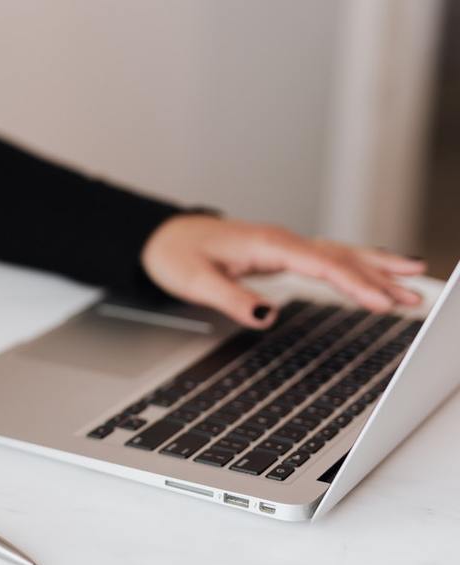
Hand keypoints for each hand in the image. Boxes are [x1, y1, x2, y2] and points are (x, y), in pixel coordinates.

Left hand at [141, 215, 425, 327]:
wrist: (162, 237)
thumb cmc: (176, 255)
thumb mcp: (195, 281)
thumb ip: (231, 298)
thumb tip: (266, 315)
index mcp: (267, 244)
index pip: (320, 265)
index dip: (353, 284)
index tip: (380, 302)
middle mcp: (281, 242)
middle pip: (340, 258)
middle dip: (380, 277)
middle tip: (415, 297)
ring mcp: (284, 247)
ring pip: (339, 255)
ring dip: (376, 269)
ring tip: (414, 281)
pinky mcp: (282, 254)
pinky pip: (327, 258)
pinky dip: (357, 264)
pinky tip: (378, 270)